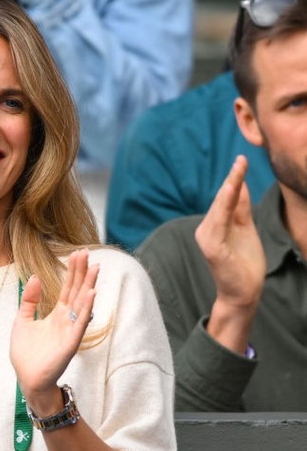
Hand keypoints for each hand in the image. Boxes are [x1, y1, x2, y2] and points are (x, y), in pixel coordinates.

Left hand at [10, 249, 97, 414]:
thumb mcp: (22, 320)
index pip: (68, 288)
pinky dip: (86, 308)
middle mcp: (67, 320)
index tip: (78, 253)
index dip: (73, 271)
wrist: (27, 379)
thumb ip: (29, 300)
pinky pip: (80, 324)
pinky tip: (91, 293)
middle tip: (87, 252)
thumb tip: (35, 277)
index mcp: (57, 315)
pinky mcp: (70, 343)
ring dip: (89, 285)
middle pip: (77, 291)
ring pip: (82, 304)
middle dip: (82, 272)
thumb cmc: (26, 354)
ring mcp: (70, 331)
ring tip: (95, 267)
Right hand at [194, 156, 265, 351]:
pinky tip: (233, 190)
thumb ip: (241, 207)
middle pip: (222, 199)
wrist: (243, 292)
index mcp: (214, 225)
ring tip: (239, 166)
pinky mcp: (212, 248)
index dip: (234, 177)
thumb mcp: (245, 228)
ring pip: (220, 207)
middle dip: (233, 178)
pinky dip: (226, 204)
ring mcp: (207, 238)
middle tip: (243, 158)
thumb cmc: (244, 263)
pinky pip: (220, 221)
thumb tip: (240, 182)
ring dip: (230, 187)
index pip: (226, 197)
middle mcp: (206, 229)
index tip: (242, 159)